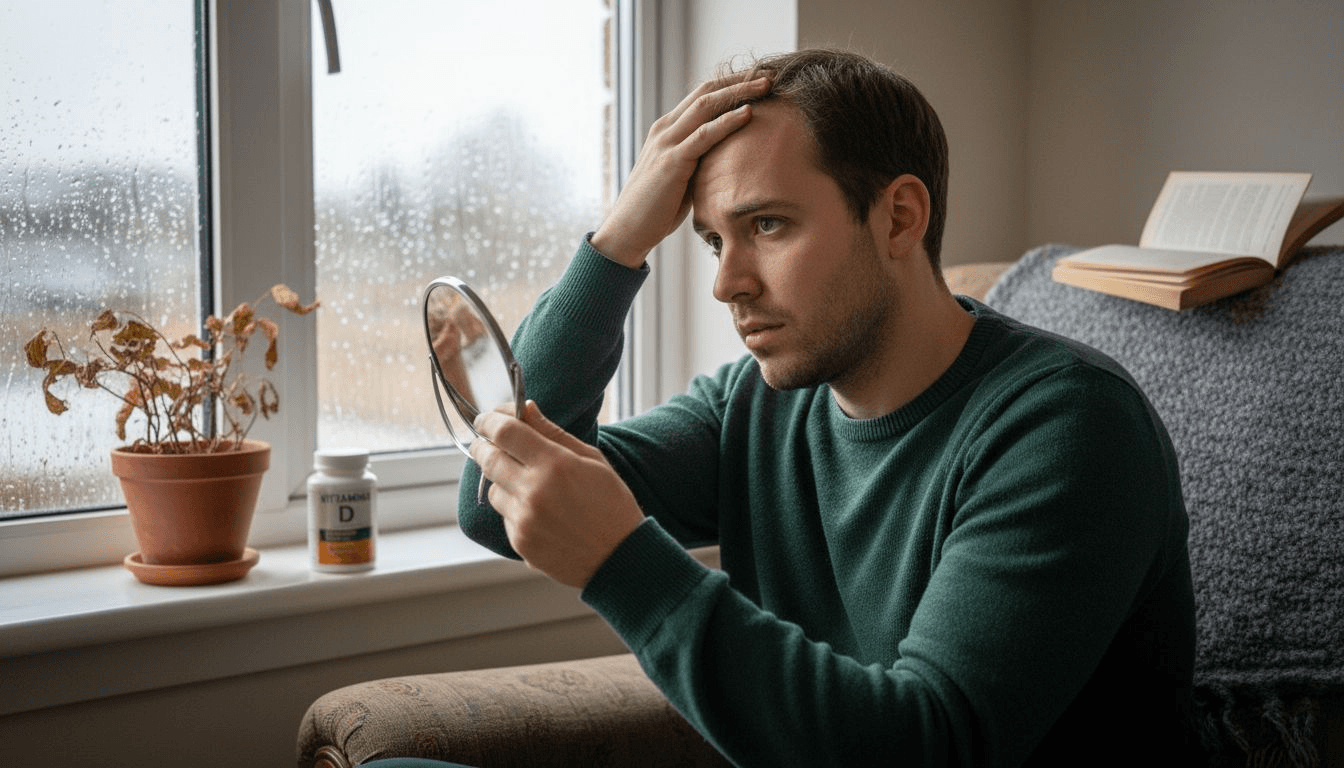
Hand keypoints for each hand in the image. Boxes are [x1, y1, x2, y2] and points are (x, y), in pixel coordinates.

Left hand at [470, 401, 644, 588]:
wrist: (621, 559)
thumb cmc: (612, 504)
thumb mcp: (592, 460)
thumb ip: (553, 433)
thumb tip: (526, 408)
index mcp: (555, 465)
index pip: (505, 432)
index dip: (490, 420)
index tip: (486, 419)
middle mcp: (534, 492)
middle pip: (488, 459)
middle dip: (483, 445)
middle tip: (486, 442)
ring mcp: (524, 520)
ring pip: (493, 489)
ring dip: (501, 481)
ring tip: (527, 484)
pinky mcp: (520, 543)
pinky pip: (504, 516)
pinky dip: (515, 509)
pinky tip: (541, 513)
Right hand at [591, 73, 771, 267]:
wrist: (628, 230)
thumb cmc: (656, 209)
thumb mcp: (681, 177)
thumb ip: (698, 162)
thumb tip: (725, 160)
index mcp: (667, 130)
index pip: (702, 95)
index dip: (731, 84)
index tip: (758, 80)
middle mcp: (665, 129)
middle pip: (706, 91)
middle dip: (739, 80)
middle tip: (769, 73)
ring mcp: (667, 143)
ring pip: (706, 105)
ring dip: (739, 92)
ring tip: (767, 84)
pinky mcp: (672, 161)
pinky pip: (705, 135)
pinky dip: (728, 121)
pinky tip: (749, 112)